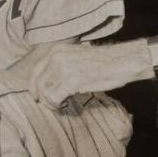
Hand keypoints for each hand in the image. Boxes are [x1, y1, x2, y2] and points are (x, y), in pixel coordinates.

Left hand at [29, 40, 149, 108]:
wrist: (123, 62)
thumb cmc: (103, 63)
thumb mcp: (76, 58)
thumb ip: (60, 66)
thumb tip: (47, 83)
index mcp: (57, 50)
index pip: (34, 71)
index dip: (34, 87)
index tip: (39, 97)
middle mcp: (56, 56)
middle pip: (37, 84)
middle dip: (43, 98)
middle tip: (55, 104)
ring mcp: (62, 67)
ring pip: (45, 93)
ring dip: (52, 103)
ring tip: (63, 104)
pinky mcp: (71, 79)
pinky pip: (54, 98)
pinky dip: (58, 106)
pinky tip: (68, 104)